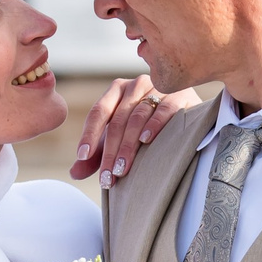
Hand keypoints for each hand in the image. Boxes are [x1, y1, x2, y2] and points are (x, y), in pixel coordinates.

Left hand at [69, 78, 197, 185]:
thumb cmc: (148, 124)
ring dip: (128, 146)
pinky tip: (145, 141)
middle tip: (107, 176)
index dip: (89, 135)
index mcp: (117, 90)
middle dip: (110, 151)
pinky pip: (164, 110)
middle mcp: (135, 85)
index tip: (82, 156)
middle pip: (117, 120)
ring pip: (137, 117)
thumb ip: (98, 153)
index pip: (98, 112)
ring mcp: (157, 88)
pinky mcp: (179, 95)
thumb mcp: (120, 137)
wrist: (187, 110)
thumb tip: (74, 173)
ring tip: (122, 169)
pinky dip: (154, 125)